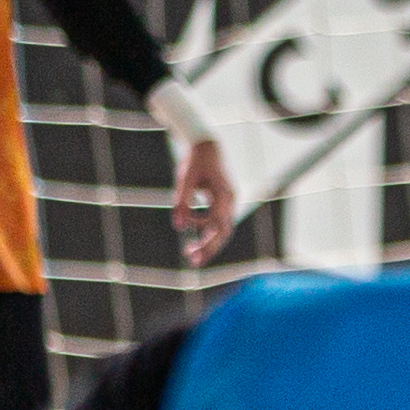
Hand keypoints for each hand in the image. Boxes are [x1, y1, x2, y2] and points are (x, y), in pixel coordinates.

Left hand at [173, 139, 239, 266]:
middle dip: (209, 248)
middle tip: (193, 262)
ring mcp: (230, 202)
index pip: (217, 226)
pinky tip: (193, 229)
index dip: (206, 242)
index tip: (191, 253)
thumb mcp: (184, 180)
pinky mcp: (226, 203)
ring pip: (223, 229)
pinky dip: (207, 229)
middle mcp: (231, 201)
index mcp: (224, 195)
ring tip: (191, 252)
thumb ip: (181, 203)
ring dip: (209, 241)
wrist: (208, 147)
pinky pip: (219, 221)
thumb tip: (178, 227)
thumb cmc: (195, 162)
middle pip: (224, 232)